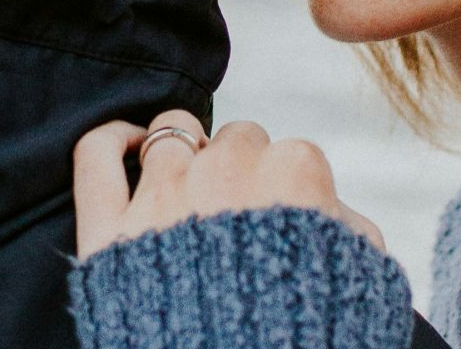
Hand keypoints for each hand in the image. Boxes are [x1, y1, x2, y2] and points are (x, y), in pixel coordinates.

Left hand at [72, 108, 387, 259]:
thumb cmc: (310, 336)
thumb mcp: (365, 282)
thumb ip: (352, 231)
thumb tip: (334, 210)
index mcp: (294, 173)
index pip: (290, 154)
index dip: (286, 189)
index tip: (284, 218)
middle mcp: (227, 170)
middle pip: (234, 140)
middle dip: (239, 170)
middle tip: (240, 216)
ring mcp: (163, 195)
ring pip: (171, 132)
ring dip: (183, 152)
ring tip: (189, 185)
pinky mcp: (110, 228)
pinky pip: (96, 153)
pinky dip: (111, 139)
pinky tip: (129, 144)